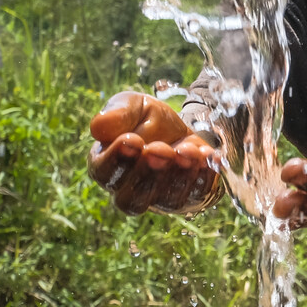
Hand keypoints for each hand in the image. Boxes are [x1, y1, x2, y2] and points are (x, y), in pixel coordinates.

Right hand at [88, 92, 223, 215]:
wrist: (181, 125)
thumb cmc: (145, 118)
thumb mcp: (132, 106)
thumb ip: (117, 114)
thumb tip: (98, 127)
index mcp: (107, 166)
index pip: (104, 173)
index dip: (117, 160)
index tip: (132, 140)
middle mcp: (130, 189)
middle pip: (132, 199)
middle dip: (149, 173)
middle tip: (160, 149)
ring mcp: (161, 198)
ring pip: (167, 200)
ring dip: (179, 175)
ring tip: (186, 150)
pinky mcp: (189, 196)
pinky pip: (197, 195)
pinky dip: (203, 176)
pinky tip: (208, 155)